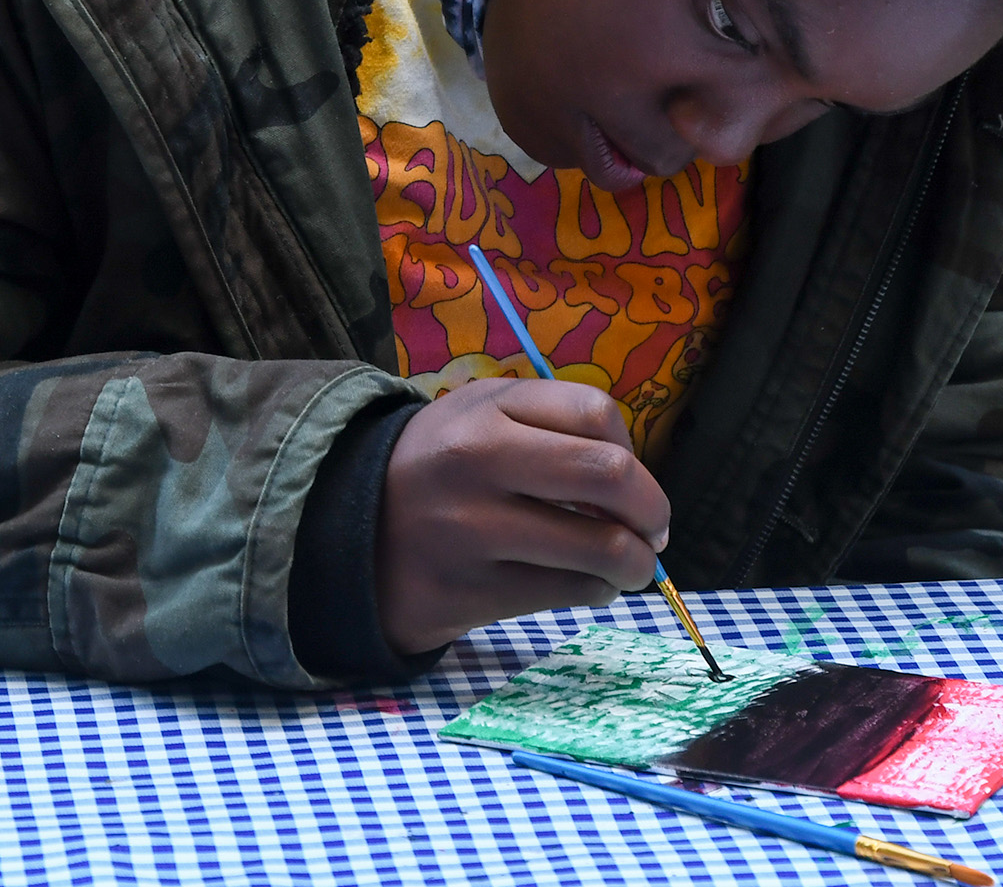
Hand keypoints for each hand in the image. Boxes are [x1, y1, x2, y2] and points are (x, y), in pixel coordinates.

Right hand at [375, 377, 669, 654]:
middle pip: (610, 476)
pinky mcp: (469, 593)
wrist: (348, 528)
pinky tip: (584, 585)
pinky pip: (568, 593)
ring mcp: (471, 532)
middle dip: (652, 511)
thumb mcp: (483, 415)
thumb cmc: (442, 466)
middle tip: (654, 531)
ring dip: (634, 564)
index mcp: (488, 408)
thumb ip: (556, 427)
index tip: (631, 482)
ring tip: (627, 567)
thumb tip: (639, 490)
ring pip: (600, 549)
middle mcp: (477, 463)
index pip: (598, 414)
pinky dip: (595, 592)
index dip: (633, 450)